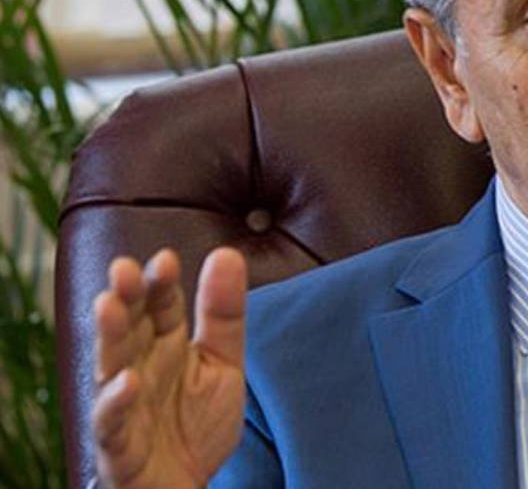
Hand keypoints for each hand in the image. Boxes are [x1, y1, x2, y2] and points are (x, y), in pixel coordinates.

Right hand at [92, 247, 246, 488]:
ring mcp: (126, 407)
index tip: (166, 259)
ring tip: (110, 305)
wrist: (189, 484)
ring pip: (109, 366)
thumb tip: (228, 253)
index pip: (160, 307)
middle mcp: (139, 369)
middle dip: (125, 298)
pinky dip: (116, 402)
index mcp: (165, 346)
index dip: (160, 283)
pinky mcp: (119, 447)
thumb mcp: (224, 363)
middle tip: (123, 268)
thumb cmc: (198, 424)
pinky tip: (127, 381)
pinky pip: (111, 423)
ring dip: (108, 336)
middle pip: (128, 328)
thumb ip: (224, 313)